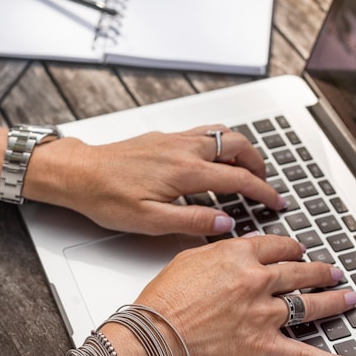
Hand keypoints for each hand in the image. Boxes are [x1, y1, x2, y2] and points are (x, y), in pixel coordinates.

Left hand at [25, 125, 284, 234]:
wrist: (79, 173)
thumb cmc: (107, 197)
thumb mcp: (149, 221)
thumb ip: (192, 222)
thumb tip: (225, 224)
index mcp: (185, 171)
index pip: (238, 178)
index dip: (263, 192)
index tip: (276, 202)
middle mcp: (184, 148)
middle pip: (238, 145)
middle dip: (259, 163)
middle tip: (265, 184)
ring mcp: (174, 138)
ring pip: (222, 133)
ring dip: (241, 149)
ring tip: (246, 169)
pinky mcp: (164, 136)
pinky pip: (204, 131)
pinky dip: (221, 141)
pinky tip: (215, 157)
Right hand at [127, 235, 355, 355]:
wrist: (155, 335)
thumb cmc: (165, 299)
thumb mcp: (190, 258)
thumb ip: (222, 251)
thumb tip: (243, 247)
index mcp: (238, 255)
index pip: (277, 246)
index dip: (291, 248)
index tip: (297, 251)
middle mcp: (256, 281)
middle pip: (300, 271)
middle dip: (320, 271)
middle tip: (331, 272)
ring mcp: (263, 313)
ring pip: (310, 305)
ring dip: (334, 301)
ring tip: (348, 298)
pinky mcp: (263, 345)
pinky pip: (305, 355)